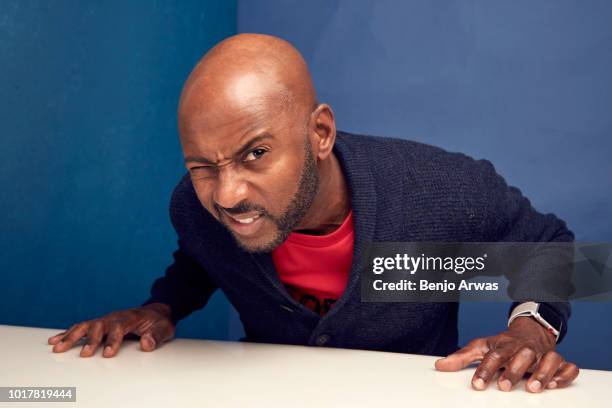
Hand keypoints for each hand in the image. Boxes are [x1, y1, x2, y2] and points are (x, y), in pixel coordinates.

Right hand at [47, 303, 174, 357]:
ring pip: (86, 326)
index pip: (119, 327)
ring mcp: (106, 320)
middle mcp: (115, 317)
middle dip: (91, 340)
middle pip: (99, 326)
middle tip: (84, 355)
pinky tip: (55, 340)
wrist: (155, 312)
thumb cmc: (158, 322)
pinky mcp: (100, 325)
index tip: (108, 354)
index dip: (113, 340)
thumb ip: (156, 336)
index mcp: (130, 317)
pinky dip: (68, 333)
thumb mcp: (164, 329)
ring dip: (72, 336)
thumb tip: (146, 343)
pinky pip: (82, 327)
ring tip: (58, 347)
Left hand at [434, 316, 578, 391]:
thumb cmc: (503, 343)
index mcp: (504, 345)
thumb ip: (462, 357)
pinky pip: (567, 365)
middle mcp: (524, 348)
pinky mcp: (558, 359)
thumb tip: (439, 365)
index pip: (493, 356)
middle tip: (506, 386)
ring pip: (548, 359)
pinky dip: (564, 373)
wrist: (530, 329)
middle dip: (514, 371)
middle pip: (521, 356)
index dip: (485, 370)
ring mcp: (543, 353)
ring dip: (543, 372)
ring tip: (534, 388)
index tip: (477, 385)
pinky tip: (556, 384)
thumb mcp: (482, 347)